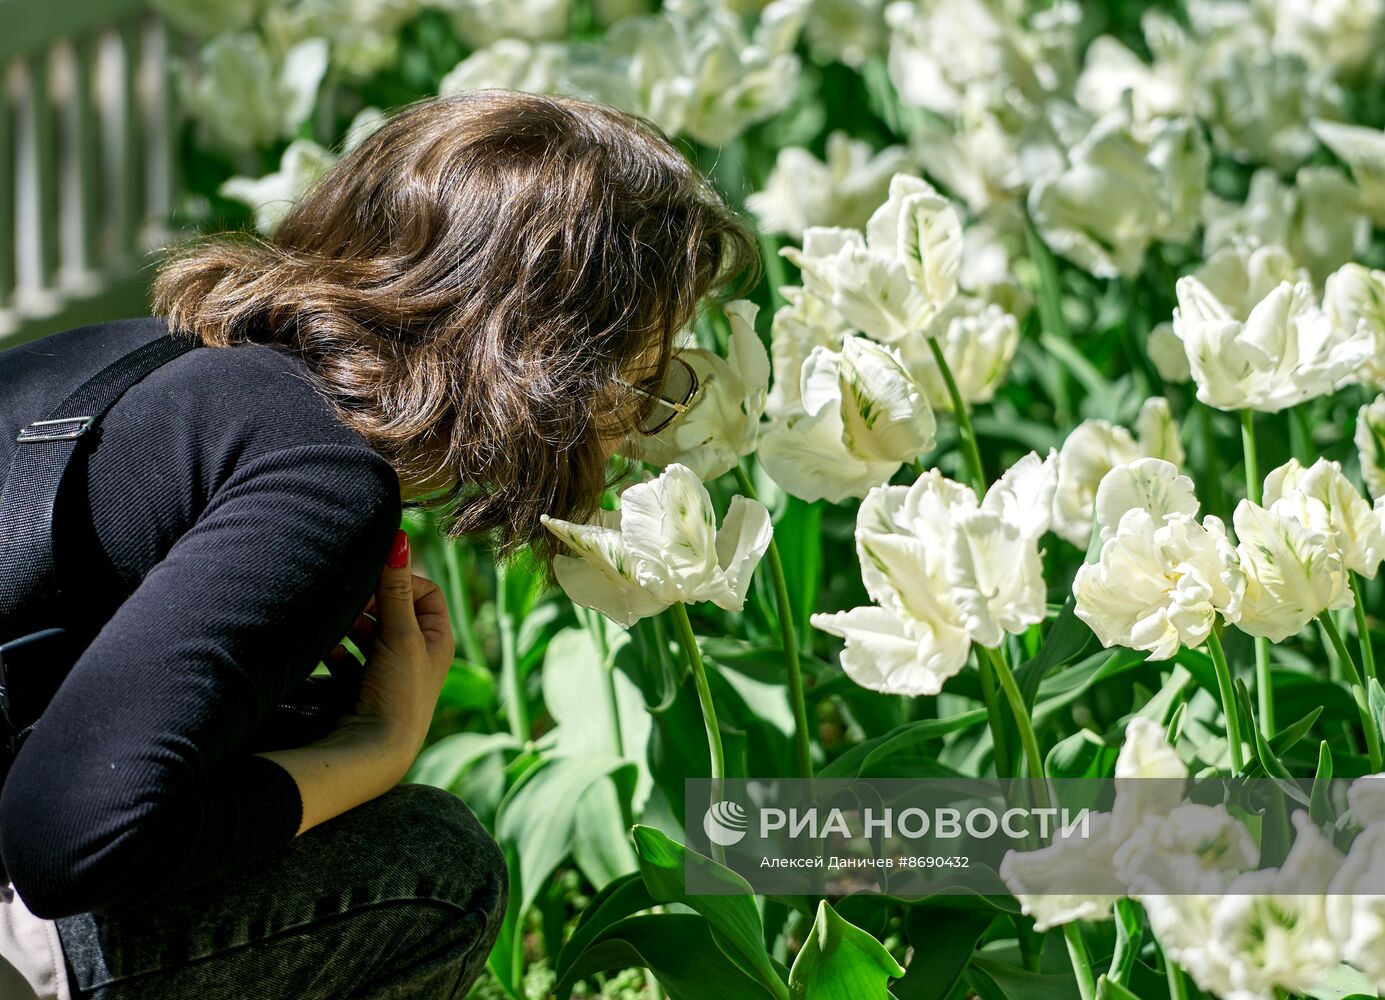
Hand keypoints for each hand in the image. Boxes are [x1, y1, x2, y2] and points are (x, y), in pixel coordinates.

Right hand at [325, 530, 453, 763]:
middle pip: (393, 609)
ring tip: (335, 628)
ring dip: (350, 626)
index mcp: (439, 638)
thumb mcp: (400, 635)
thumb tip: (399, 538)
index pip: (423, 589)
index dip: (399, 582)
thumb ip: (395, 587)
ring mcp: (391, 671)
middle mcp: (420, 653)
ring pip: (368, 631)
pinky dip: (338, 652)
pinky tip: (328, 653)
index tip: (376, 588)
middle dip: (370, 605)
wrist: (374, 753)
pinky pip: (349, 658)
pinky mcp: (365, 688)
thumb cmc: (397, 693)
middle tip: (350, 605)